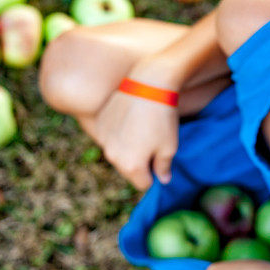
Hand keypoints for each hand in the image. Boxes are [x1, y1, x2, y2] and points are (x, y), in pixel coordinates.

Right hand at [93, 55, 180, 190]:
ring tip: (141, 129)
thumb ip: (163, 167)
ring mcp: (103, 140)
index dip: (154, 175)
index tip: (160, 159)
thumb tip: (162, 179)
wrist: (148, 85)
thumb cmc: (162, 119)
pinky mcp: (100, 125)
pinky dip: (118, 135)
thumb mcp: (170, 146)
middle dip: (140, 163)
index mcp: (132, 166)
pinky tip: (130, 120)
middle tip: (152, 141)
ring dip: (128, 149)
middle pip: (128, 170)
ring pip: (117, 154)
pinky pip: (109, 138)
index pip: (143, 183)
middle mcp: (113, 156)